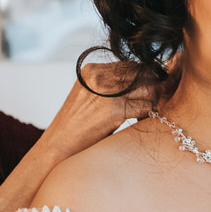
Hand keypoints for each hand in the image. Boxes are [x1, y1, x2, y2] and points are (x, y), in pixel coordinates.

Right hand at [38, 61, 159, 161]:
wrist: (58, 146)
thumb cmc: (76, 126)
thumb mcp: (88, 95)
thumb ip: (109, 84)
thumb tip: (141, 81)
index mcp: (92, 69)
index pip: (131, 66)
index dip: (144, 78)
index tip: (149, 91)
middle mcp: (98, 75)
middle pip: (142, 73)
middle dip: (151, 87)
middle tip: (152, 101)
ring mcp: (106, 91)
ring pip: (148, 88)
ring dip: (152, 100)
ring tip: (145, 112)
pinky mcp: (114, 109)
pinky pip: (146, 105)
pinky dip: (148, 113)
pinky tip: (140, 120)